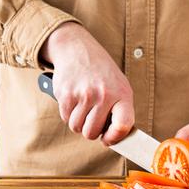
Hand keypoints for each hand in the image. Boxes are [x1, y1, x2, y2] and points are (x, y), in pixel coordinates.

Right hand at [41, 22, 134, 144]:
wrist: (78, 49)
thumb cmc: (101, 73)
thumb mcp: (119, 86)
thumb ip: (119, 111)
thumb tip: (114, 138)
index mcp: (122, 94)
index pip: (123, 125)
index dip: (115, 137)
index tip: (108, 139)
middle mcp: (104, 94)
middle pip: (92, 132)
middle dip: (91, 130)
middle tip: (92, 118)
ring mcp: (84, 94)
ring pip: (77, 127)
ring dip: (78, 122)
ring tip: (83, 107)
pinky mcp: (67, 94)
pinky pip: (65, 118)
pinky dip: (68, 114)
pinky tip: (74, 100)